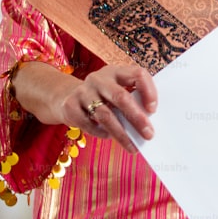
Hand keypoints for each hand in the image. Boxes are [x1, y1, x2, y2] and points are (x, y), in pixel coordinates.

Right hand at [17, 62, 157, 153]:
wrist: (64, 96)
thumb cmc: (101, 96)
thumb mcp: (115, 91)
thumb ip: (130, 99)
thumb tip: (148, 123)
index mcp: (115, 71)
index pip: (137, 74)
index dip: (148, 91)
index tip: (153, 110)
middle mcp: (99, 79)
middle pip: (121, 97)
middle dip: (137, 118)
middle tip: (149, 134)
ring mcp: (82, 92)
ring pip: (105, 115)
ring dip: (121, 134)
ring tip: (132, 146)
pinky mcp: (69, 106)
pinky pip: (88, 124)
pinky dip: (101, 133)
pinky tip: (109, 138)